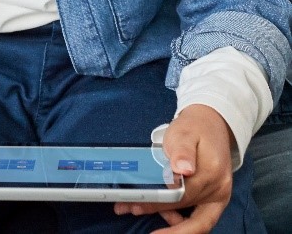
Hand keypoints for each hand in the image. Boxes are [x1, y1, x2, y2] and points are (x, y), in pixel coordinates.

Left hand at [114, 104, 233, 232]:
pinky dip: (179, 220)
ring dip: (168, 223)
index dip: (157, 202)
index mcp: (211, 172)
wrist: (212, 125)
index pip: (181, 195)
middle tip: (128, 208)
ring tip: (137, 210)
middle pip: (183, 208)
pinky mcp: (215, 199)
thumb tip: (183, 169)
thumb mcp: (184, 132)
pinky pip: (200, 219)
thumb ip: (182, 150)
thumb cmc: (194, 128)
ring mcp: (219, 196)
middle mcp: (218, 189)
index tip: (137, 205)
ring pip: (193, 219)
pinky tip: (162, 214)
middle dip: (155, 211)